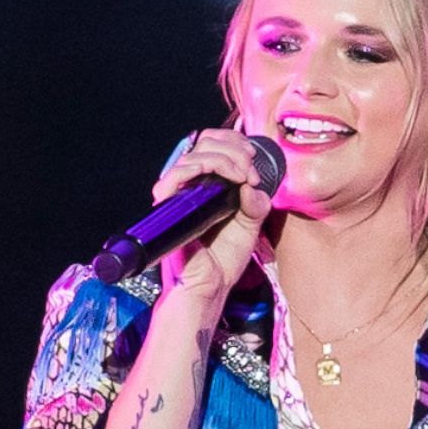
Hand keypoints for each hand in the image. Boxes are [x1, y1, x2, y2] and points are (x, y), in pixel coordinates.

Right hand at [150, 129, 272, 304]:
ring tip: (243, 176)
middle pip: (204, 142)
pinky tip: (229, 179)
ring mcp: (180, 195)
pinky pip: (176, 176)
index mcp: (209, 185)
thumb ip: (256, 202)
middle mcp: (192, 185)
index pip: (212, 144)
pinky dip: (202, 167)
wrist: (210, 286)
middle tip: (250, 171)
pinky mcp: (171, 207)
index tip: (253, 161)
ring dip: (225, 158)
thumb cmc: (224, 259)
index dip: (235, 143)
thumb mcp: (250, 225)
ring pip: (193, 154)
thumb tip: (251, 184)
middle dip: (234, 149)